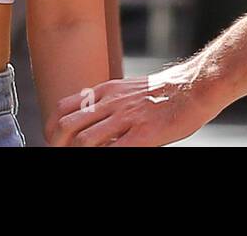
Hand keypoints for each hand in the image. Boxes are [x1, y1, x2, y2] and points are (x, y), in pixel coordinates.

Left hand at [46, 55, 225, 146]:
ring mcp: (126, 118)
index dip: (51, 128)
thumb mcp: (127, 89)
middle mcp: (111, 102)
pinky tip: (106, 158)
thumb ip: (108, 103)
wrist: (194, 87)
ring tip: (77, 159)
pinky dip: (103, 157)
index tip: (52, 141)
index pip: (63, 107)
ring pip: (85, 140)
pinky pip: (113, 150)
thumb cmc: (164, 92)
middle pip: (67, 125)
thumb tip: (90, 120)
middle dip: (57, 144)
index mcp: (105, 91)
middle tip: (58, 153)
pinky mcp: (143, 134)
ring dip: (77, 153)